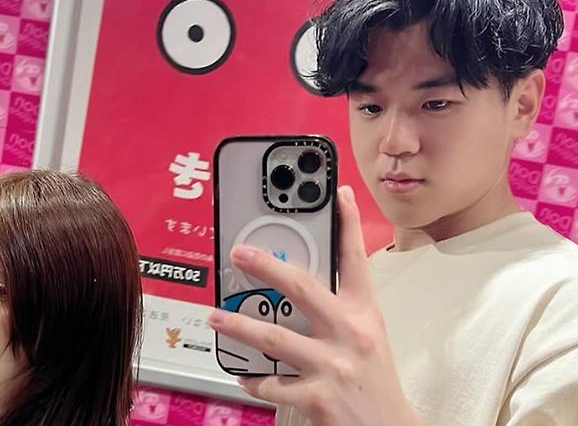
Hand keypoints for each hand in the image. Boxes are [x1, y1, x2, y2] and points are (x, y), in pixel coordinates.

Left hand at [208, 186, 421, 425]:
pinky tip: (244, 374)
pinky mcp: (316, 397)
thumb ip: (338, 307)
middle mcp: (349, 334)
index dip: (348, 222)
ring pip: (274, 337)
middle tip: (239, 252)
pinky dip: (253, 379)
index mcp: (364, 314)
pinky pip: (271, 383)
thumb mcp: (367, 335)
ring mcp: (332, 365)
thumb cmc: (374, 379)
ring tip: (215, 315)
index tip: (339, 193)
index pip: (356, 259)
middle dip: (267, 266)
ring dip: (238, 325)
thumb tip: (297, 282)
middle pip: (302, 288)